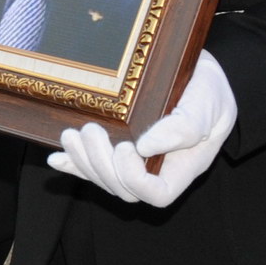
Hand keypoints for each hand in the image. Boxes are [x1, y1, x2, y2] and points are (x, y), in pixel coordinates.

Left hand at [48, 54, 236, 207]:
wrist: (196, 71)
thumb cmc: (209, 89)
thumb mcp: (207, 103)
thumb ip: (184, 127)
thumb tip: (146, 148)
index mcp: (182, 166)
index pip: (157, 194)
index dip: (135, 179)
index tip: (126, 147)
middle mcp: (156, 168)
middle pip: (123, 189)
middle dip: (100, 164)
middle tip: (89, 131)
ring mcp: (135, 160)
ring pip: (104, 178)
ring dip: (83, 161)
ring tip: (71, 134)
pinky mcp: (117, 145)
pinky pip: (92, 165)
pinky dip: (72, 163)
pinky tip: (56, 159)